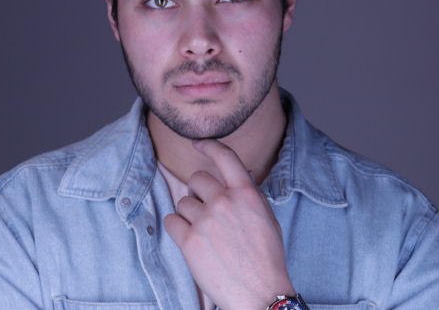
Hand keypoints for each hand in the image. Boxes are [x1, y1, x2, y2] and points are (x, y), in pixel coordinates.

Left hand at [164, 139, 294, 309]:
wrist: (260, 295)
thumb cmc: (266, 257)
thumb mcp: (266, 217)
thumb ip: (249, 192)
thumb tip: (240, 171)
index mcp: (246, 193)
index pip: (225, 156)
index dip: (208, 145)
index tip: (198, 142)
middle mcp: (225, 202)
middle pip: (197, 178)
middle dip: (199, 191)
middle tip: (207, 209)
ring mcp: (206, 221)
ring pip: (183, 201)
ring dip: (189, 213)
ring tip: (204, 232)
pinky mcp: (189, 241)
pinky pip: (171, 220)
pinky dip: (177, 228)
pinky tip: (190, 239)